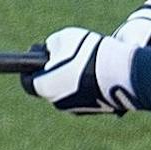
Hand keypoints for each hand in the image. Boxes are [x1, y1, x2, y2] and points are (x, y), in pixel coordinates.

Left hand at [23, 26, 138, 114]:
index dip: (29, 67)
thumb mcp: (64, 38)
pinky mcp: (98, 111)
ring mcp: (79, 110)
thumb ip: (52, 44)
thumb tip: (50, 49)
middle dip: (54, 72)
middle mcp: (58, 103)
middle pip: (50, 87)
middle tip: (65, 55)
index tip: (38, 53)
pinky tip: (100, 72)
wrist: (123, 72)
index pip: (27, 82)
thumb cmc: (89, 53)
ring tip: (86, 61)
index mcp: (44, 87)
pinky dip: (89, 86)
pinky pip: (88, 97)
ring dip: (73, 79)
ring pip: (69, 93)